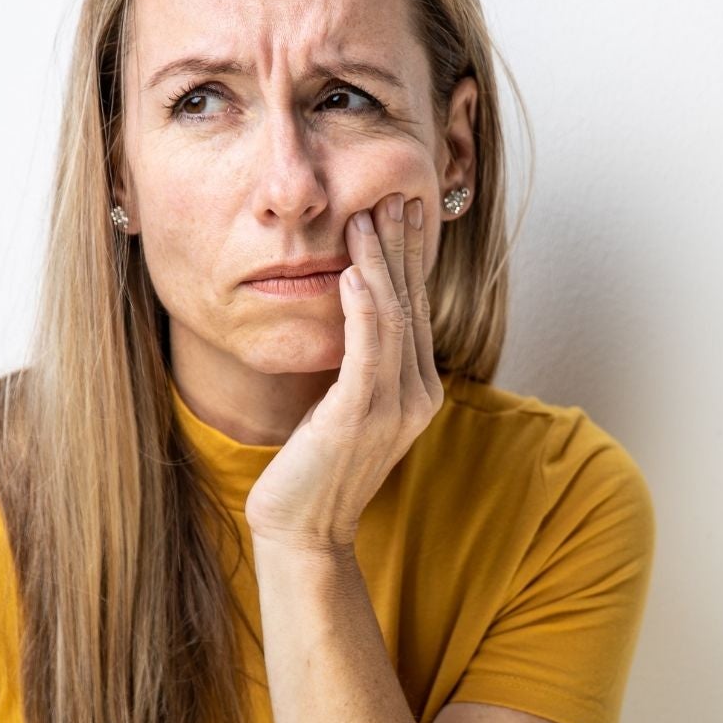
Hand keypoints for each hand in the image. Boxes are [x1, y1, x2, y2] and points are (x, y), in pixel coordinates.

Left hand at [242, 191, 443, 551]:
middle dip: (402, 246)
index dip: (409, 257)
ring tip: (366, 217)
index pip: (415, 308)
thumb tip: (352, 312)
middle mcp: (417, 394)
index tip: (400, 209)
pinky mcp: (360, 416)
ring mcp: (394, 406)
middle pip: (411, 303)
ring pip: (391, 318)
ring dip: (379, 262)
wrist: (304, 530)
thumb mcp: (343, 406)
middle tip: (394, 192)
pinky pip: (367, 349)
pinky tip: (351, 272)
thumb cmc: (315, 469)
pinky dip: (362, 307)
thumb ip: (358, 363)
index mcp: (418, 389)